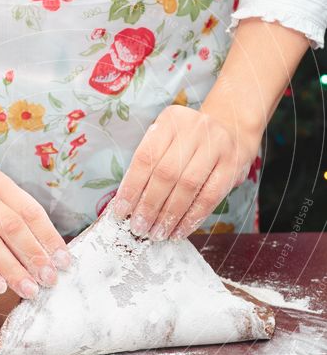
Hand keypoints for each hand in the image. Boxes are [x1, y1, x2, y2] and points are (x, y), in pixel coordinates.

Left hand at [113, 105, 259, 239]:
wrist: (232, 128)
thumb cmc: (189, 142)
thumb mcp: (167, 140)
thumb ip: (149, 166)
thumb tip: (127, 203)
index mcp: (170, 120)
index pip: (145, 157)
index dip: (131, 188)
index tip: (121, 212)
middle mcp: (194, 128)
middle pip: (166, 173)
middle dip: (149, 206)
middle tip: (139, 228)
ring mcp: (216, 145)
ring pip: (187, 186)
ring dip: (169, 215)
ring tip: (156, 234)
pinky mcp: (233, 165)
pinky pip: (209, 197)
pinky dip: (191, 218)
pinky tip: (179, 231)